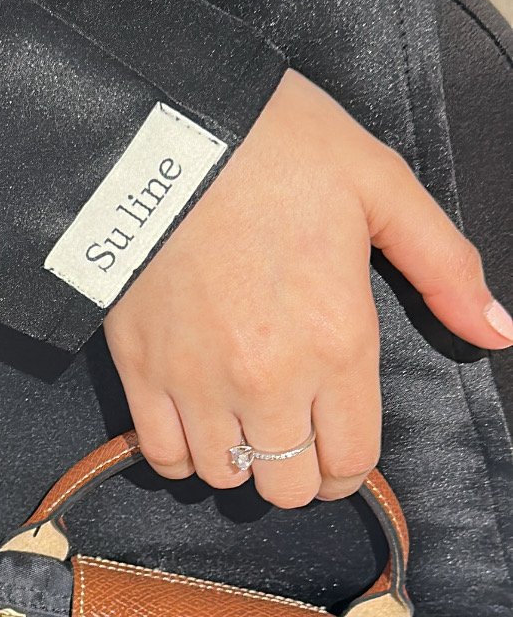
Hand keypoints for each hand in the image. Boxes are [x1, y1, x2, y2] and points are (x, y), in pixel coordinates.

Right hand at [103, 68, 512, 507]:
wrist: (162, 130)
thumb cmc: (276, 147)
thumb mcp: (380, 186)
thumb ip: (444, 265)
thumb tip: (498, 330)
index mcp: (337, 340)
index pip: (351, 459)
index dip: (350, 466)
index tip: (340, 448)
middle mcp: (269, 377)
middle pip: (289, 486)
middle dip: (300, 470)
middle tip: (294, 434)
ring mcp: (199, 380)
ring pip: (225, 477)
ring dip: (241, 459)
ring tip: (243, 420)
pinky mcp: (140, 369)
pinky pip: (163, 454)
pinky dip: (182, 452)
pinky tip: (196, 421)